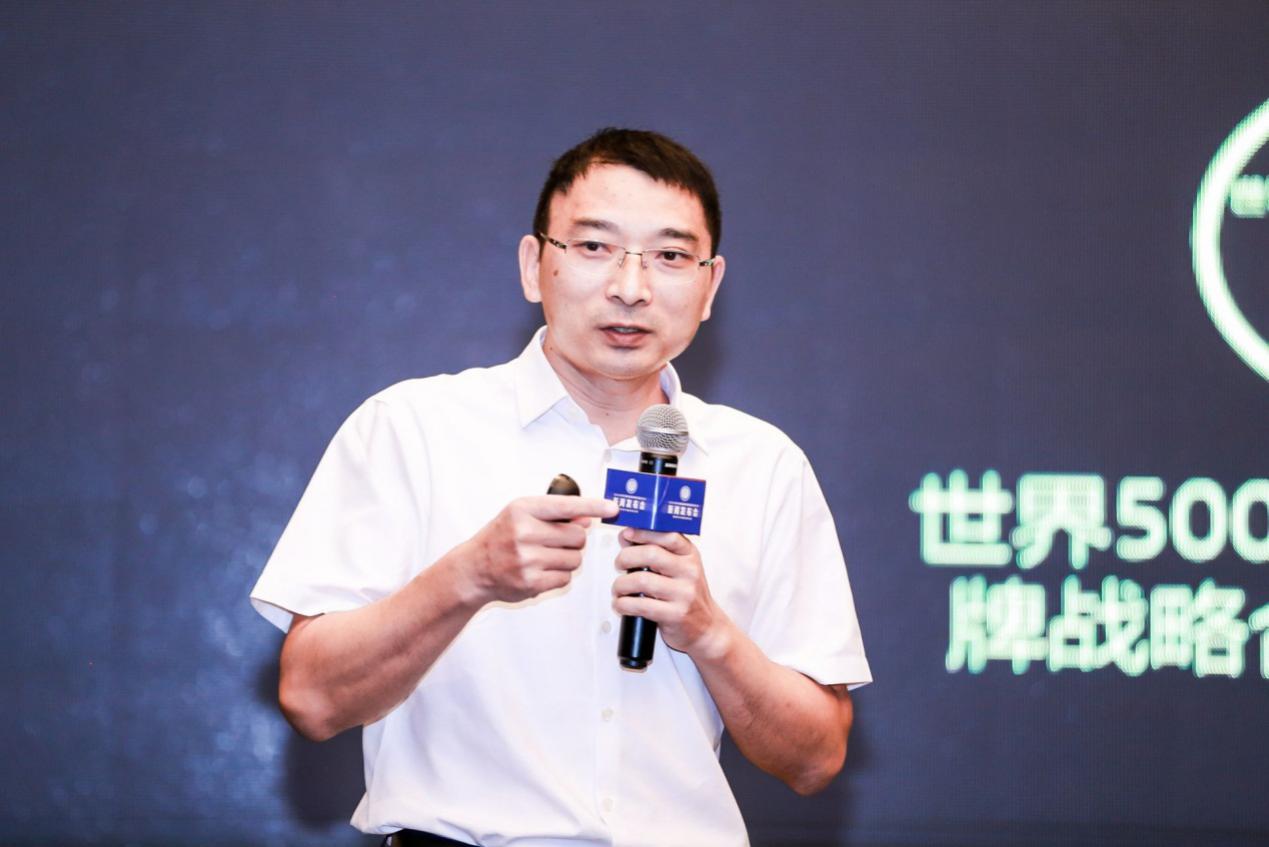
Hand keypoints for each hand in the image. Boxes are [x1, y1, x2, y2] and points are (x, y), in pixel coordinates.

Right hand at [463, 495, 617, 604]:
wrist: (474, 568)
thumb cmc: (500, 537)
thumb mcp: (522, 516)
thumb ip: (554, 515)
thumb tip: (586, 519)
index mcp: (523, 509)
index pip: (567, 506)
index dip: (593, 507)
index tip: (612, 508)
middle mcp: (524, 532)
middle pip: (577, 536)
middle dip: (574, 540)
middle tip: (556, 542)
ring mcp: (527, 559)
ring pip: (575, 559)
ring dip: (568, 558)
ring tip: (546, 556)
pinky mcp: (531, 582)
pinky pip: (565, 577)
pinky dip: (559, 575)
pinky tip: (542, 570)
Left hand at [612, 528, 729, 658]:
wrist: (706, 628)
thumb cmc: (687, 596)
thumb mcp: (680, 568)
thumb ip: (656, 551)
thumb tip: (627, 536)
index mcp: (690, 555)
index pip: (667, 535)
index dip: (643, 532)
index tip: (627, 535)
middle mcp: (689, 571)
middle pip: (650, 554)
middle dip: (626, 558)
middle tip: (619, 565)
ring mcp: (684, 593)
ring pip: (642, 580)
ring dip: (621, 585)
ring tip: (618, 590)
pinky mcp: (675, 614)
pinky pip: (641, 605)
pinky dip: (623, 604)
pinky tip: (621, 604)